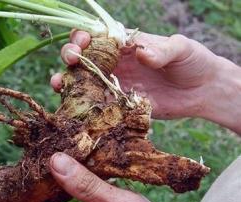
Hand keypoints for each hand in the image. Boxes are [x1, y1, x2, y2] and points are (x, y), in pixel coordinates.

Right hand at [50, 31, 231, 120]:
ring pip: (81, 81)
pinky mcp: (116, 105)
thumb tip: (142, 53)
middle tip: (71, 60)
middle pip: (82, 57)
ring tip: (59, 83)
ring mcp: (113, 85)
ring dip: (66, 80)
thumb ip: (162, 49)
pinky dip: (80, 106)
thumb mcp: (181, 49)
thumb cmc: (193, 61)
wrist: (201, 91)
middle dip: (70, 56)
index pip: (96, 36)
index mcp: (124, 44)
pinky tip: (72, 107)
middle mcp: (114, 63)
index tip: (82, 42)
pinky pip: (94, 105)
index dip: (83, 37)